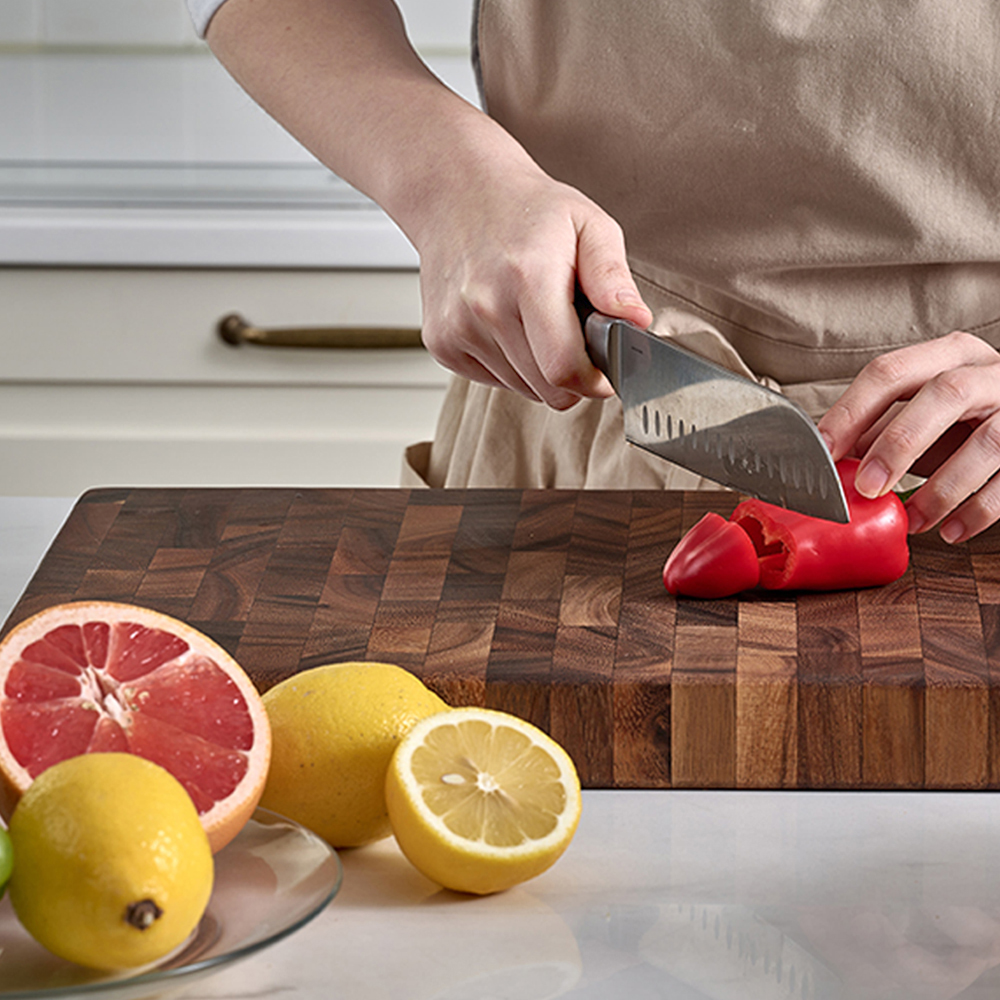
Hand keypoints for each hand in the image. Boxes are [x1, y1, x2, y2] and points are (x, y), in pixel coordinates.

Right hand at [412, 159, 651, 409]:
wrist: (457, 193)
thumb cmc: (526, 209)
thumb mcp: (588, 225)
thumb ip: (613, 276)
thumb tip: (637, 322)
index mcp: (528, 277)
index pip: (564, 369)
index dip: (594, 381)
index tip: (605, 371)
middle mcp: (485, 307)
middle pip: (547, 389)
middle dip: (572, 375)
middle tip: (576, 338)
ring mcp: (457, 329)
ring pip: (522, 389)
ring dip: (540, 370)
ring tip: (538, 322)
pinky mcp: (441, 344)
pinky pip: (494, 380)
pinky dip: (511, 365)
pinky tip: (510, 325)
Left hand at [817, 332, 999, 541]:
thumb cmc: (964, 418)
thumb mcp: (919, 414)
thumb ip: (877, 429)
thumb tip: (827, 461)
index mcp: (947, 355)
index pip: (890, 372)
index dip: (851, 411)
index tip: (824, 450)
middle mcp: (988, 372)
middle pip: (945, 393)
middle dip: (900, 443)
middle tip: (868, 487)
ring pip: (988, 441)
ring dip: (942, 489)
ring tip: (913, 520)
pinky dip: (979, 510)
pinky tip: (950, 531)